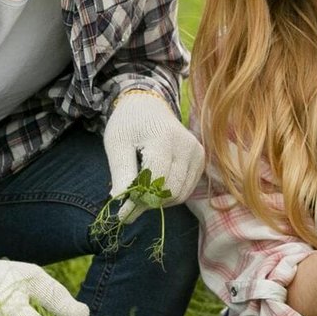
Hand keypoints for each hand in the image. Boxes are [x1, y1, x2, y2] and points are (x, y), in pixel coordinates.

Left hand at [103, 90, 204, 221]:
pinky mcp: (200, 158)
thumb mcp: (116, 145)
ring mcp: (197, 152)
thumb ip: (120, 174)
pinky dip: (171, 194)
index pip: (155, 182)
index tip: (122, 211)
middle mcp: (186, 146)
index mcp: (163, 140)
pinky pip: (187, 189)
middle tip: (131, 199)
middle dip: (149, 202)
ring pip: (181, 194)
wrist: (147, 104)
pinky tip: (157, 184)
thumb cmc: (128, 124)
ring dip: (160, 200)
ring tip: (143, 189)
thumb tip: (120, 204)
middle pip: (170, 191)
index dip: (138, 200)